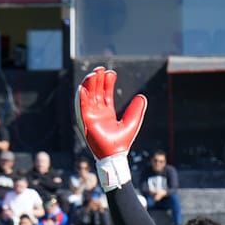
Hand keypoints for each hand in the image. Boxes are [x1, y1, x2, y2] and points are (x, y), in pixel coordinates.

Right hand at [75, 68, 146, 188]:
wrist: (115, 155)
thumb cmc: (122, 142)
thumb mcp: (132, 122)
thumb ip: (136, 109)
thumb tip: (142, 96)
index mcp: (106, 113)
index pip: (105, 94)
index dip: (107, 83)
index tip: (110, 73)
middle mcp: (97, 113)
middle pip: (95, 92)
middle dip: (97, 80)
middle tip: (100, 68)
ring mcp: (90, 116)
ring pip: (88, 97)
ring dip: (89, 86)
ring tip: (93, 74)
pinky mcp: (86, 122)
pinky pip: (82, 107)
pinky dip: (82, 97)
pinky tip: (83, 87)